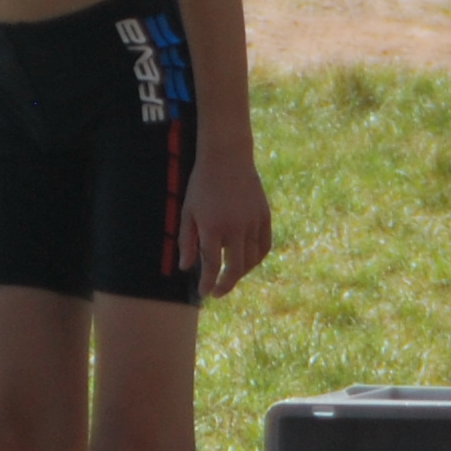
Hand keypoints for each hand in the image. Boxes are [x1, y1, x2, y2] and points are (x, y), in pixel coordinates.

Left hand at [179, 149, 272, 298]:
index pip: (211, 266)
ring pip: (251, 260)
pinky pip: (264, 246)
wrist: (227, 157)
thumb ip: (186, 241)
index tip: (205, 292)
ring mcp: (253, 222)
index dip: (207, 283)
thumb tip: (186, 268)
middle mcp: (235, 228)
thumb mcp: (187, 212)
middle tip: (217, 292)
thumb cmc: (202, 185)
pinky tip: (247, 262)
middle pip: (234, 268)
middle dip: (225, 285)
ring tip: (230, 276)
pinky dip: (256, 259)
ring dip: (240, 273)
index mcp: (212, 227)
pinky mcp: (265, 216)